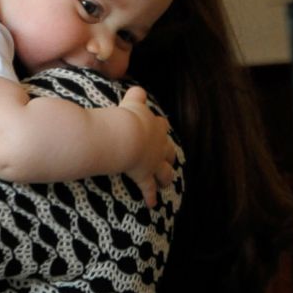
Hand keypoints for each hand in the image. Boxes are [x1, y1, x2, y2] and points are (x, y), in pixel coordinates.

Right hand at [117, 86, 175, 207]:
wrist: (125, 135)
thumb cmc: (126, 117)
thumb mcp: (131, 103)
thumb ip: (135, 95)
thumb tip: (138, 89)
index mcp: (153, 126)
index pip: (160, 125)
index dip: (159, 127)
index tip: (158, 127)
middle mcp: (157, 144)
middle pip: (167, 149)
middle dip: (168, 154)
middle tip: (168, 157)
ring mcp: (153, 161)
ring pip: (164, 170)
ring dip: (166, 176)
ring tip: (167, 182)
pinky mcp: (144, 175)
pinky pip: (148, 188)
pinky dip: (150, 196)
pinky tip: (151, 204)